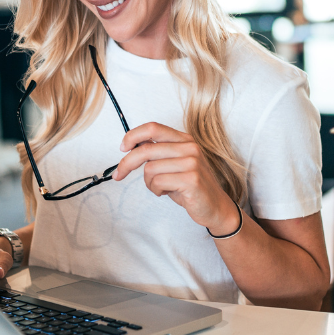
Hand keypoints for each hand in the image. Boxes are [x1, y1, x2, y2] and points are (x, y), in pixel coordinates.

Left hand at [114, 122, 239, 234]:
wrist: (215, 207)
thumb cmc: (190, 186)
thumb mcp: (174, 164)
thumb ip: (157, 153)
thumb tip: (131, 146)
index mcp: (184, 139)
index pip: (153, 128)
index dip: (133, 135)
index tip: (122, 147)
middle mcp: (189, 147)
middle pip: (146, 149)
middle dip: (127, 163)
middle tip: (119, 174)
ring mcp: (192, 163)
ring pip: (150, 169)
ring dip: (149, 183)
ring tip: (161, 187)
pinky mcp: (191, 179)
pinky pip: (158, 182)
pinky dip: (156, 190)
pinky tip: (166, 192)